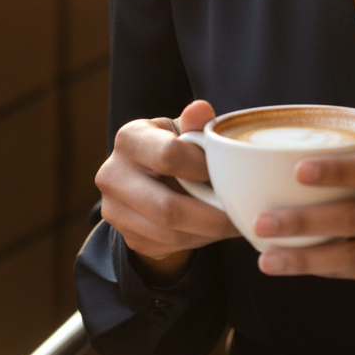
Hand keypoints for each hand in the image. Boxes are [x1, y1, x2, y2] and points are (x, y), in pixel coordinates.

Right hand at [96, 99, 239, 281]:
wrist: (148, 175)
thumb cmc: (174, 145)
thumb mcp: (183, 129)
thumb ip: (194, 124)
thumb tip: (201, 109)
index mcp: (129, 138)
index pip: (169, 156)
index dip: (203, 167)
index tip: (227, 171)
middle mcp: (112, 175)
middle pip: (167, 208)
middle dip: (212, 216)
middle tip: (242, 214)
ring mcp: (115, 210)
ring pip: (169, 233)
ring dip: (208, 232)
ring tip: (233, 223)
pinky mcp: (127, 236)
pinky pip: (168, 246)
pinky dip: (198, 240)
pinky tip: (214, 230)